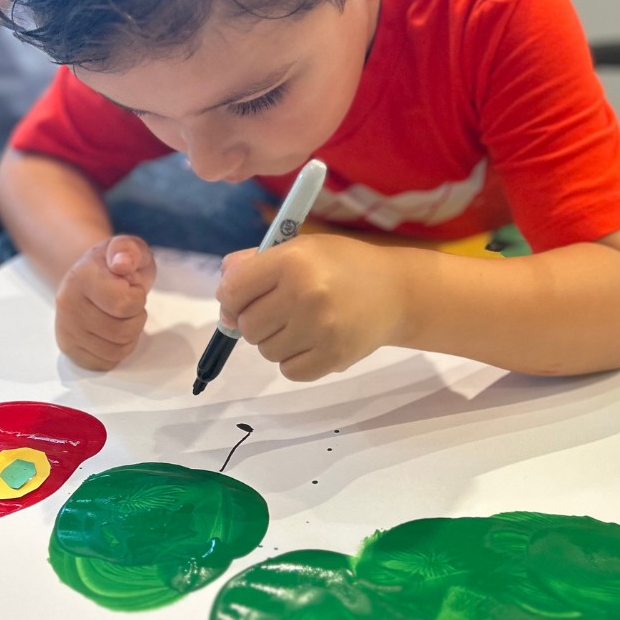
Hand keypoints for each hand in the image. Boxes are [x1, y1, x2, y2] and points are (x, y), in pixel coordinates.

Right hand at [55, 235, 155, 369]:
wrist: (92, 276)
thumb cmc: (117, 264)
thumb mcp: (129, 248)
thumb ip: (129, 250)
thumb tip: (122, 263)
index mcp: (81, 277)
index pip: (125, 305)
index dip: (137, 297)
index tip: (129, 286)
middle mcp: (67, 304)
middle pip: (122, 332)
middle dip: (136, 318)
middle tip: (126, 304)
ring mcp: (65, 329)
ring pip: (116, 351)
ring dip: (129, 336)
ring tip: (119, 317)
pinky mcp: (69, 348)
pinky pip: (106, 362)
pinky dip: (117, 350)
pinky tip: (111, 332)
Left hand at [216, 234, 407, 380]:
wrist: (396, 291)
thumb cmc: (342, 266)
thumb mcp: (300, 248)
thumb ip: (255, 263)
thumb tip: (223, 294)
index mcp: (293, 261)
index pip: (235, 290)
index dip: (231, 300)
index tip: (239, 302)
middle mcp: (305, 294)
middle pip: (248, 326)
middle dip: (256, 321)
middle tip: (279, 312)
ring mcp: (321, 329)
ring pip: (266, 351)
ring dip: (276, 342)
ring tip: (301, 325)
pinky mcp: (333, 357)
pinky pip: (289, 371)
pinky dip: (294, 361)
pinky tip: (312, 343)